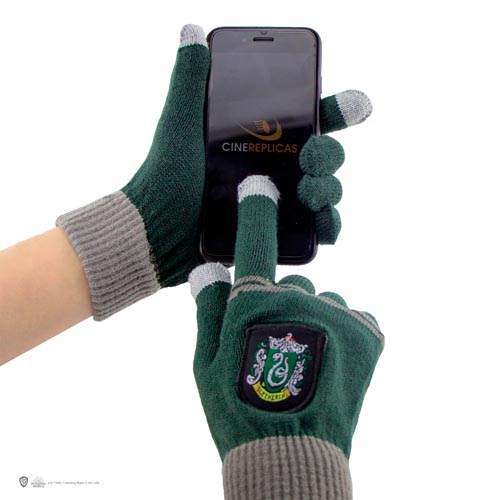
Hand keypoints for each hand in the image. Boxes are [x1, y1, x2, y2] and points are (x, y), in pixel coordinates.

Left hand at [57, 24, 371, 319]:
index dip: (335, 111)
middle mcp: (271, 168)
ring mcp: (275, 202)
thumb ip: (190, 80)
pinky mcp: (274, 233)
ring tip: (311, 192)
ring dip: (330, 189)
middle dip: (330, 154)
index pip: (306, 120)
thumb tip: (191, 30)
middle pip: (323, 156)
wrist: (156, 232)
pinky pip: (313, 230)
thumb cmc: (165, 177)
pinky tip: (323, 225)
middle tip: (312, 158)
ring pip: (324, 191)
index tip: (355, 106)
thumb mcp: (180, 125)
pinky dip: (327, 227)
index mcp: (256, 139)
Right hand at [189, 176, 383, 499]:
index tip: (260, 187)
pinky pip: (349, 316)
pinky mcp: (367, 331)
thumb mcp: (206, 361)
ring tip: (302, 362)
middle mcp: (298, 297)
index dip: (257, 210)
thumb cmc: (238, 408)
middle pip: (290, 283)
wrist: (291, 453)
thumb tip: (206, 269)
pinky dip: (338, 331)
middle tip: (273, 346)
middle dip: (281, 304)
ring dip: (311, 320)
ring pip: (320, 301)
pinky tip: (327, 362)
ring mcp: (336, 313)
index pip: (255, 241)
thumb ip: (209, 308)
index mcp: (254, 302)